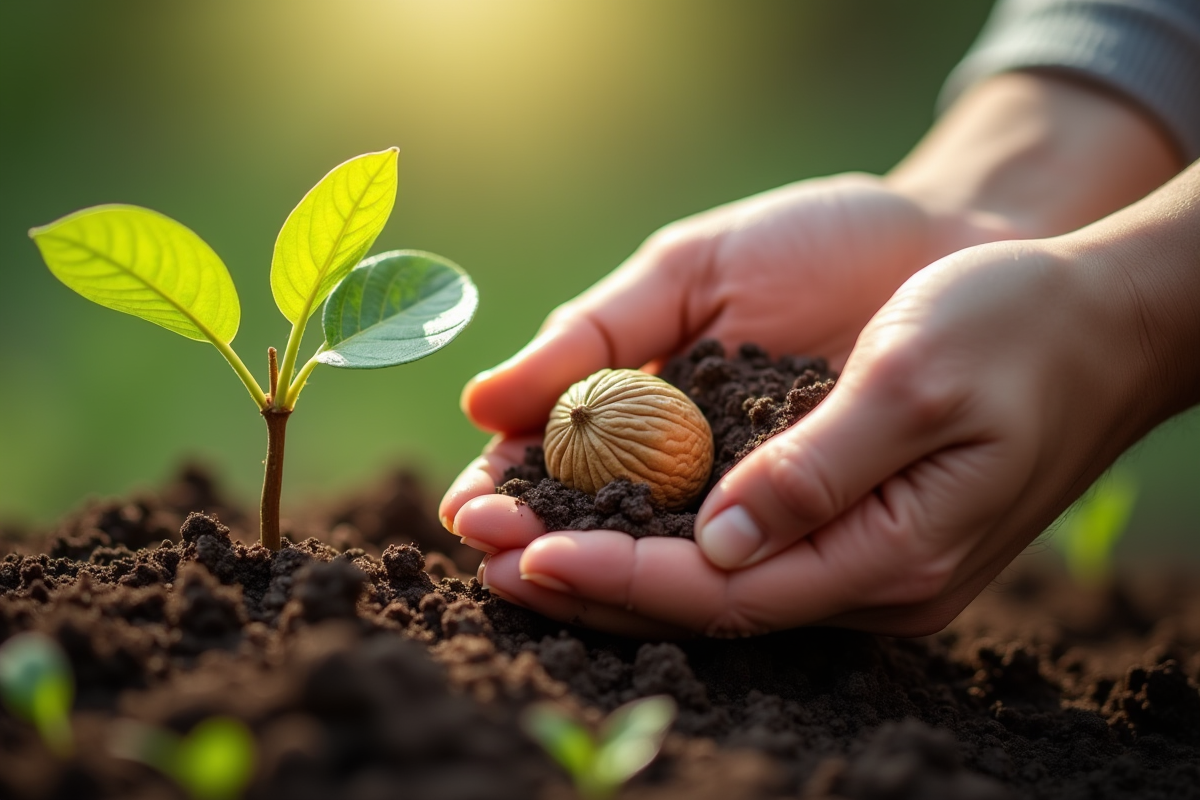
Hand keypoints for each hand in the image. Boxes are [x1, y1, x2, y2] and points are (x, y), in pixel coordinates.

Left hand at [450, 223, 1193, 636]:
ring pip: (706, 577)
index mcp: (888, 554)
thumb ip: (818, 468)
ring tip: (506, 536)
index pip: (725, 591)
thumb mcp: (917, 379)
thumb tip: (717, 541)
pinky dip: (651, 524)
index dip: (620, 576)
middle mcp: (862, 573)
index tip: (526, 551)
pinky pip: (730, 541)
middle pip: (700, 599)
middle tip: (479, 550)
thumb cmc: (1013, 326)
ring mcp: (853, 551)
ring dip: (605, 555)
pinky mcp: (843, 516)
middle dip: (586, 576)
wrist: (1092, 317)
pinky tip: (590, 505)